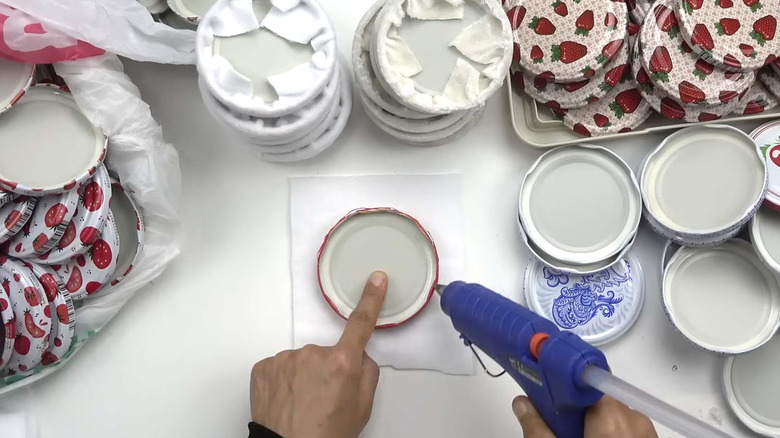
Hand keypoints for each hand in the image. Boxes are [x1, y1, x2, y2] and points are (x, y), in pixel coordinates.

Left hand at [250, 271, 387, 437]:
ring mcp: (284, 359)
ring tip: (301, 403)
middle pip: (326, 352)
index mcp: (342, 363)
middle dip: (327, 369)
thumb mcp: (362, 408)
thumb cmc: (327, 436)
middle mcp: (312, 355)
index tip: (376, 279)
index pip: (360, 324)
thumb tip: (359, 356)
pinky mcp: (263, 367)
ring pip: (300, 360)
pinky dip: (282, 381)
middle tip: (323, 398)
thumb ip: (366, 373)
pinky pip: (279, 367)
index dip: (370, 299)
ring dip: (302, 376)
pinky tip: (285, 400)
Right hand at [513, 395, 657, 437]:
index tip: (548, 398)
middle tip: (560, 432)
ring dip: (593, 428)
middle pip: (596, 401)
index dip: (563, 389)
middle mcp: (634, 420)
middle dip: (576, 414)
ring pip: (612, 417)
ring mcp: (647, 434)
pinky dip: (609, 437)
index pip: (583, 383)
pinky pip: (626, 431)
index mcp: (611, 416)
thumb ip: (536, 427)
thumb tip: (522, 405)